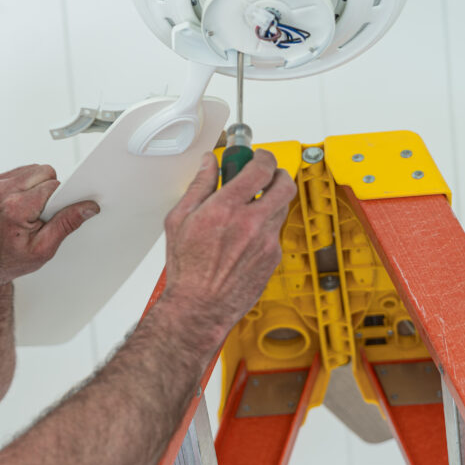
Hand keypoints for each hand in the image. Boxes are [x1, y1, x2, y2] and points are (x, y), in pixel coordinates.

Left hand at [0, 164, 98, 288]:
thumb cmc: (9, 260)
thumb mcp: (44, 249)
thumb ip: (67, 223)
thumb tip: (88, 206)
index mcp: (15, 207)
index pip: (54, 185)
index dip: (61, 200)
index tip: (57, 213)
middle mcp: (1, 191)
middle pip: (44, 172)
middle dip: (50, 191)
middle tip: (42, 215)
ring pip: (32, 169)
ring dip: (37, 187)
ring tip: (31, 211)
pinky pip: (19, 173)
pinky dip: (25, 186)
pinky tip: (21, 205)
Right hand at [159, 150, 295, 348]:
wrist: (200, 307)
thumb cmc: (187, 270)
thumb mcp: (179, 220)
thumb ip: (198, 187)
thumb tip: (208, 165)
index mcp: (226, 209)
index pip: (261, 168)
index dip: (263, 157)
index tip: (257, 157)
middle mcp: (252, 223)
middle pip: (285, 185)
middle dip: (278, 174)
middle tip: (266, 176)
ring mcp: (267, 242)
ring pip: (283, 208)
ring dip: (271, 201)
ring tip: (251, 207)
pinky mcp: (273, 258)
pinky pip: (276, 233)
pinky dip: (265, 228)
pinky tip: (247, 236)